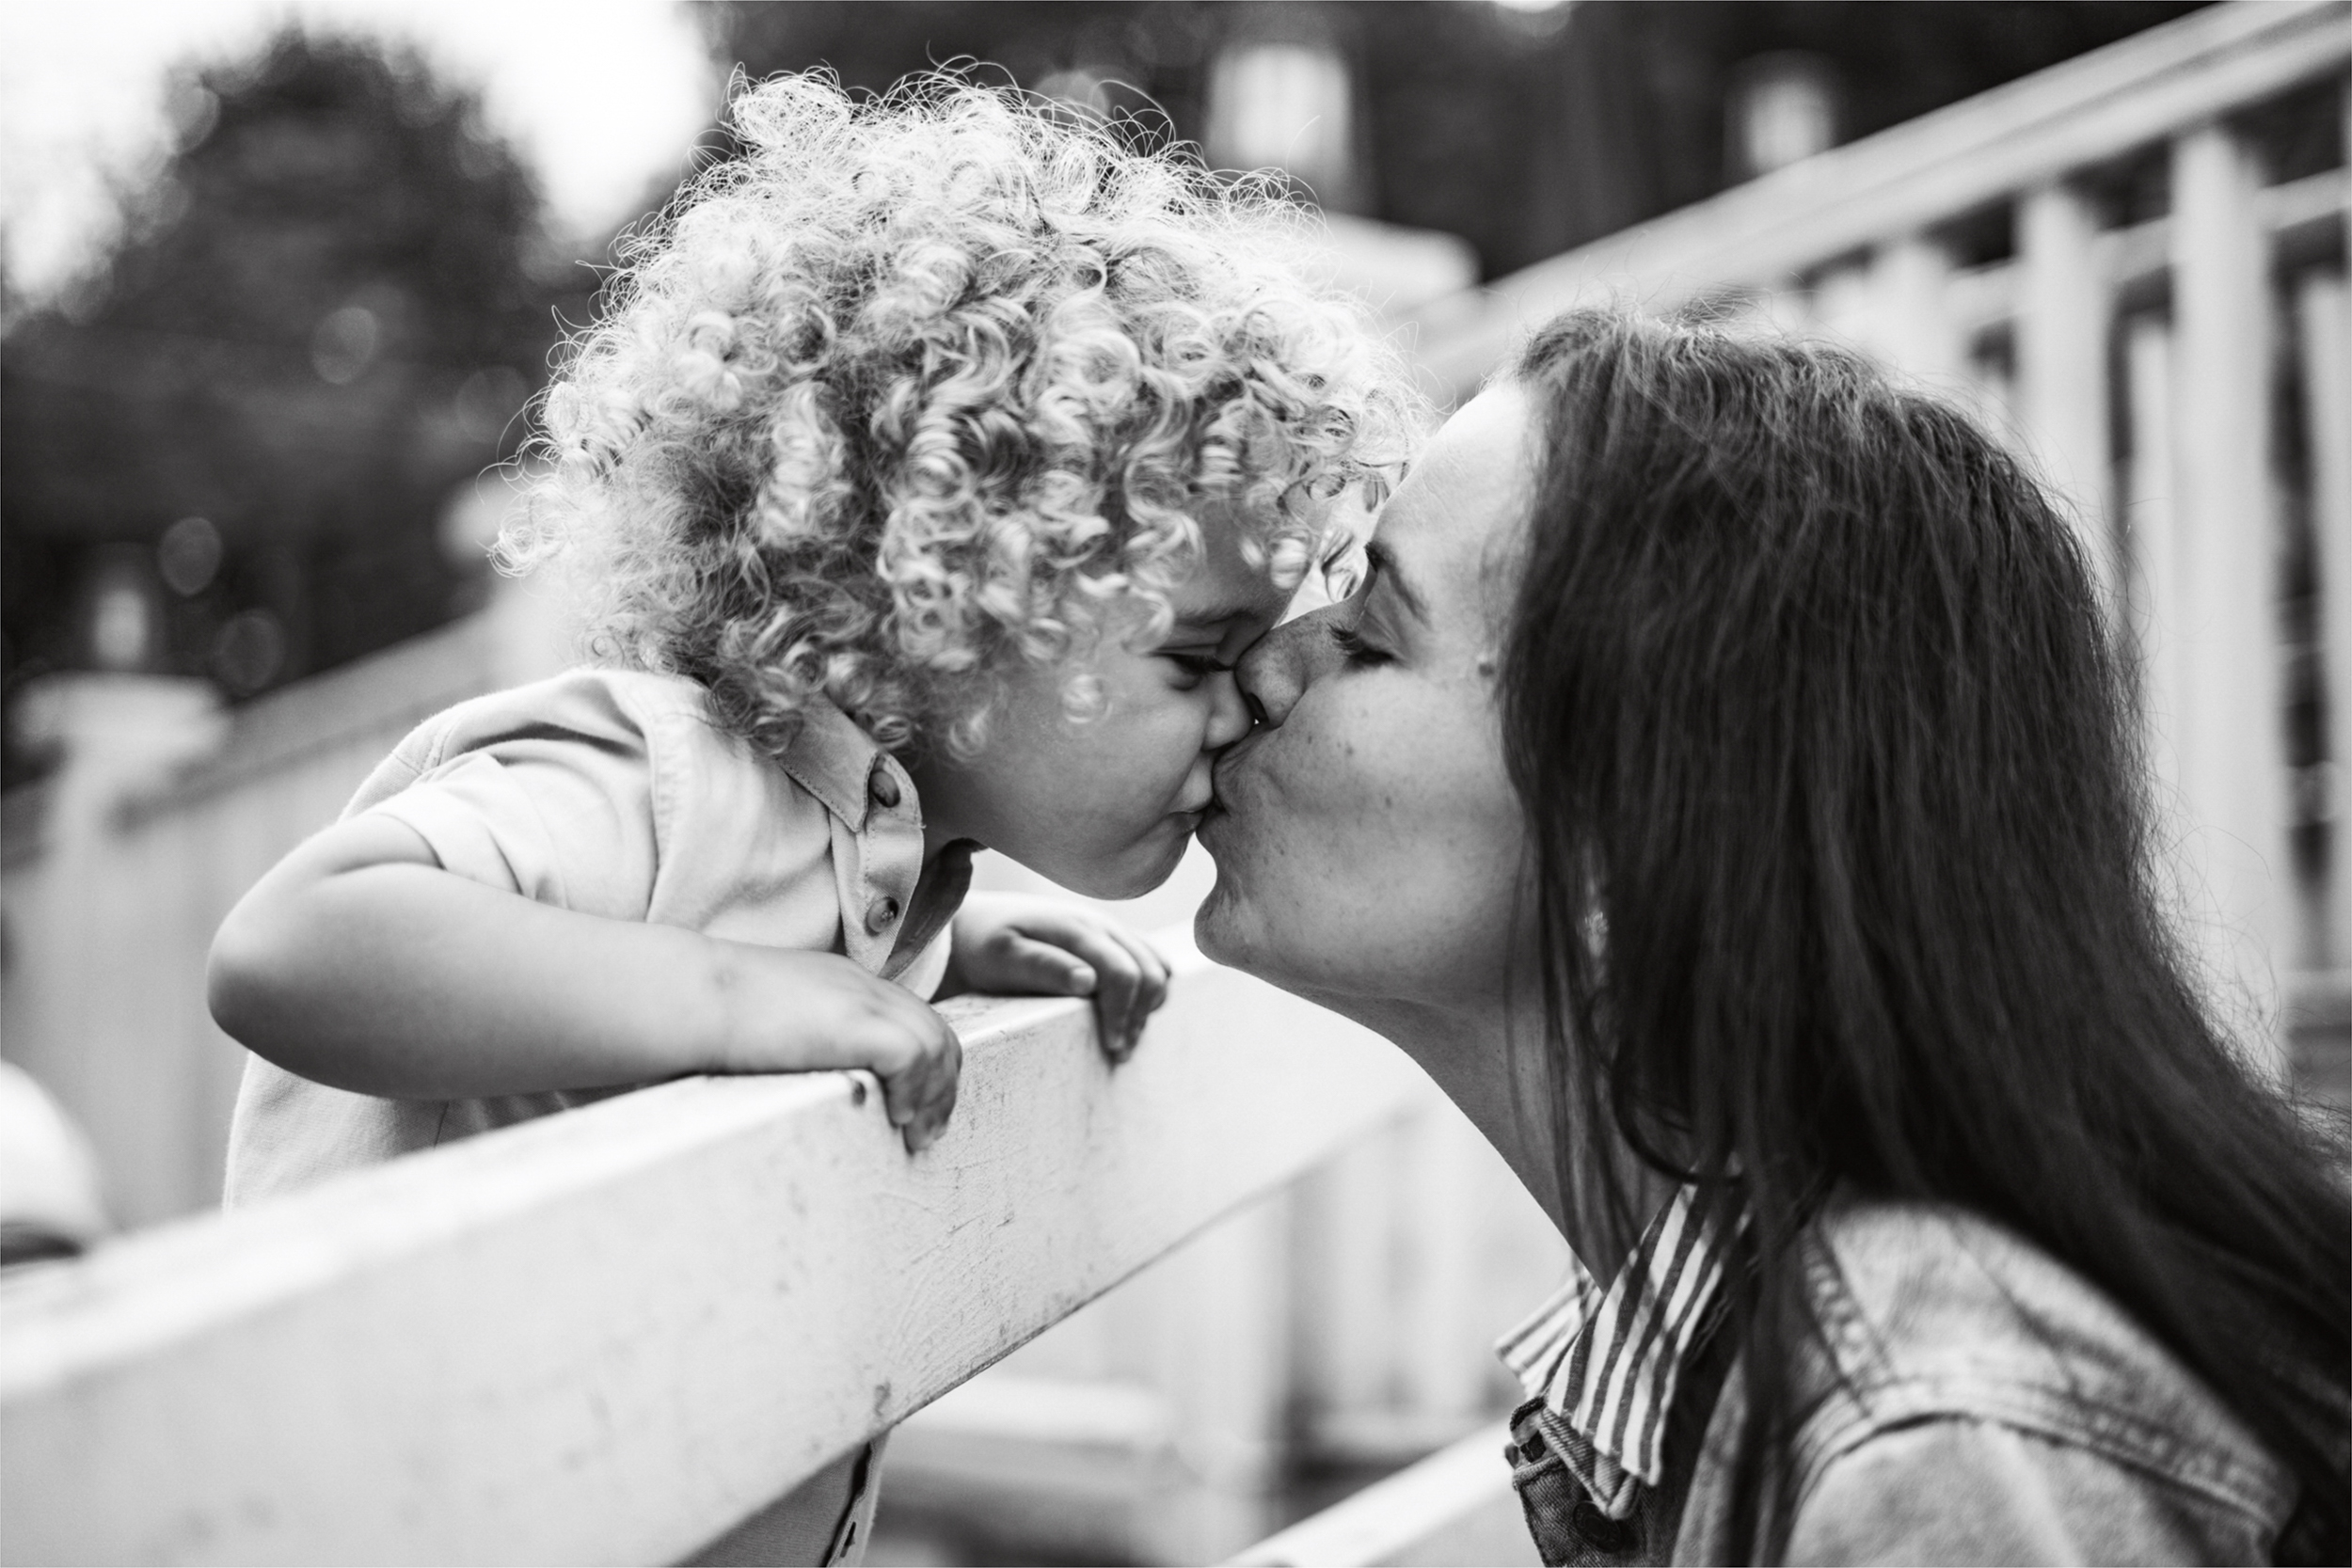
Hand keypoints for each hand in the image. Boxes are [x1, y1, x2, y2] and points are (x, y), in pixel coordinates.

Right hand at [709, 945, 960, 1151]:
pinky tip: (896, 1116)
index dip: (929, 1066)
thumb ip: (803, 1041)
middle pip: (937, 1033)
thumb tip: (804, 1077)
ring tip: (916, 1135)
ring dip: (933, 1096)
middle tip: (929, 1132)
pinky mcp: (855, 1022)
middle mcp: (863, 988)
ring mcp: (862, 1001)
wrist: (691, 995)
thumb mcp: (774, 1023)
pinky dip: (914, 1088)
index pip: (914, 1020)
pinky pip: (912, 1055)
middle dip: (942, 1087)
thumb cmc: (712, 1016)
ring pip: (934, 1046)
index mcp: (846, 986)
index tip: (921, 1108)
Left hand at [947, 893, 1170, 1060]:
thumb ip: (1044, 967)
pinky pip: (1151, 961)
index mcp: (1077, 928)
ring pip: (1158, 966)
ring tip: (1123, 1037)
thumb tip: (1089, 981)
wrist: (976, 925)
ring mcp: (1110, 928)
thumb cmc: (984, 947)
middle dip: (1140, 1016)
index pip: (1124, 973)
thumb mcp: (1002, 958)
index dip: (1124, 1015)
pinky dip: (1149, 990)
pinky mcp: (1112, 938)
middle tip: (1118, 1052)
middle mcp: (1101, 923)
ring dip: (1149, 1004)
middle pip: (1151, 972)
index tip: (1111, 1048)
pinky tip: (1125, 1013)